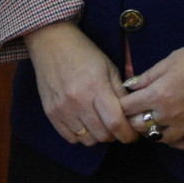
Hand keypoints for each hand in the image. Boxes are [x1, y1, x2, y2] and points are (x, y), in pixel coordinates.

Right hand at [23, 22, 139, 146]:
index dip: (128, 134)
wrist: (51, 43)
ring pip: (87, 140)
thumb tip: (132, 115)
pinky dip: (81, 135)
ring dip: (97, 136)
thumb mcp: (108, 67)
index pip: (116, 123)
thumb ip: (120, 93)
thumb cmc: (84, 53)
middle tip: (116, 126)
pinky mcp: (50, 112)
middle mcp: (78, 101)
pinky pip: (70, 137)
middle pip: (103, 135)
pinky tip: (84, 123)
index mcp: (96, 87)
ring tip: (99, 123)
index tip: (133, 134)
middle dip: (115, 135)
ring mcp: (62, 109)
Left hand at [119, 39, 183, 149]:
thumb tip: (130, 85)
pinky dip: (174, 141)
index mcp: (159, 95)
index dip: (123, 103)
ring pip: (159, 138)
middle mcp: (170, 115)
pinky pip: (183, 145)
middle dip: (133, 118)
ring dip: (152, 129)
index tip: (124, 99)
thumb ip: (147, 76)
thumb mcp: (170, 60)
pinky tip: (173, 131)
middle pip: (139, 126)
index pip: (128, 107)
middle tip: (135, 110)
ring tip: (153, 119)